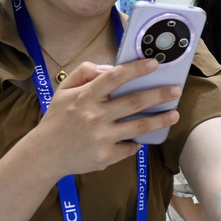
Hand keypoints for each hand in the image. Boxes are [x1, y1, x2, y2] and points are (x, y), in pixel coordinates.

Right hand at [26, 60, 182, 177]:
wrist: (44, 155)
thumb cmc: (57, 119)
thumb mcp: (63, 90)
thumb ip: (84, 73)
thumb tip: (110, 68)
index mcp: (85, 97)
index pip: (114, 77)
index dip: (136, 69)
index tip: (154, 63)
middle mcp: (95, 116)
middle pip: (134, 102)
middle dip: (159, 94)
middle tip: (176, 90)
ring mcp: (101, 138)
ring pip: (138, 127)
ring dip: (160, 120)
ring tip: (174, 114)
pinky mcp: (105, 156)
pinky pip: (129, 147)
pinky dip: (137, 142)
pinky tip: (145, 138)